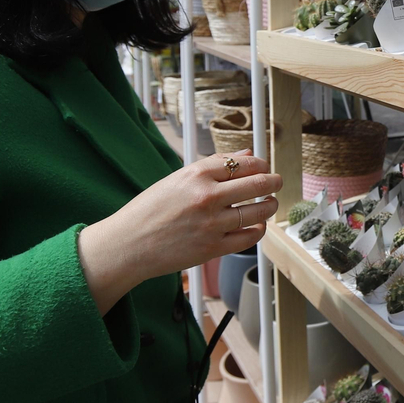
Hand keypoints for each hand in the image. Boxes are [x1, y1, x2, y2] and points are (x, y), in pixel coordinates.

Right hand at [77, 150, 281, 313]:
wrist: (126, 245)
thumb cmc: (148, 211)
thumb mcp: (176, 179)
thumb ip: (214, 166)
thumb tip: (247, 154)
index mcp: (195, 175)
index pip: (243, 163)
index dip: (261, 164)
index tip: (264, 167)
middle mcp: (206, 197)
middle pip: (258, 184)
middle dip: (273, 182)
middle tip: (276, 182)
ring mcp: (212, 224)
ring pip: (258, 210)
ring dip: (270, 206)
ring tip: (269, 203)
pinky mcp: (213, 248)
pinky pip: (249, 237)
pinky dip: (259, 229)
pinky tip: (257, 225)